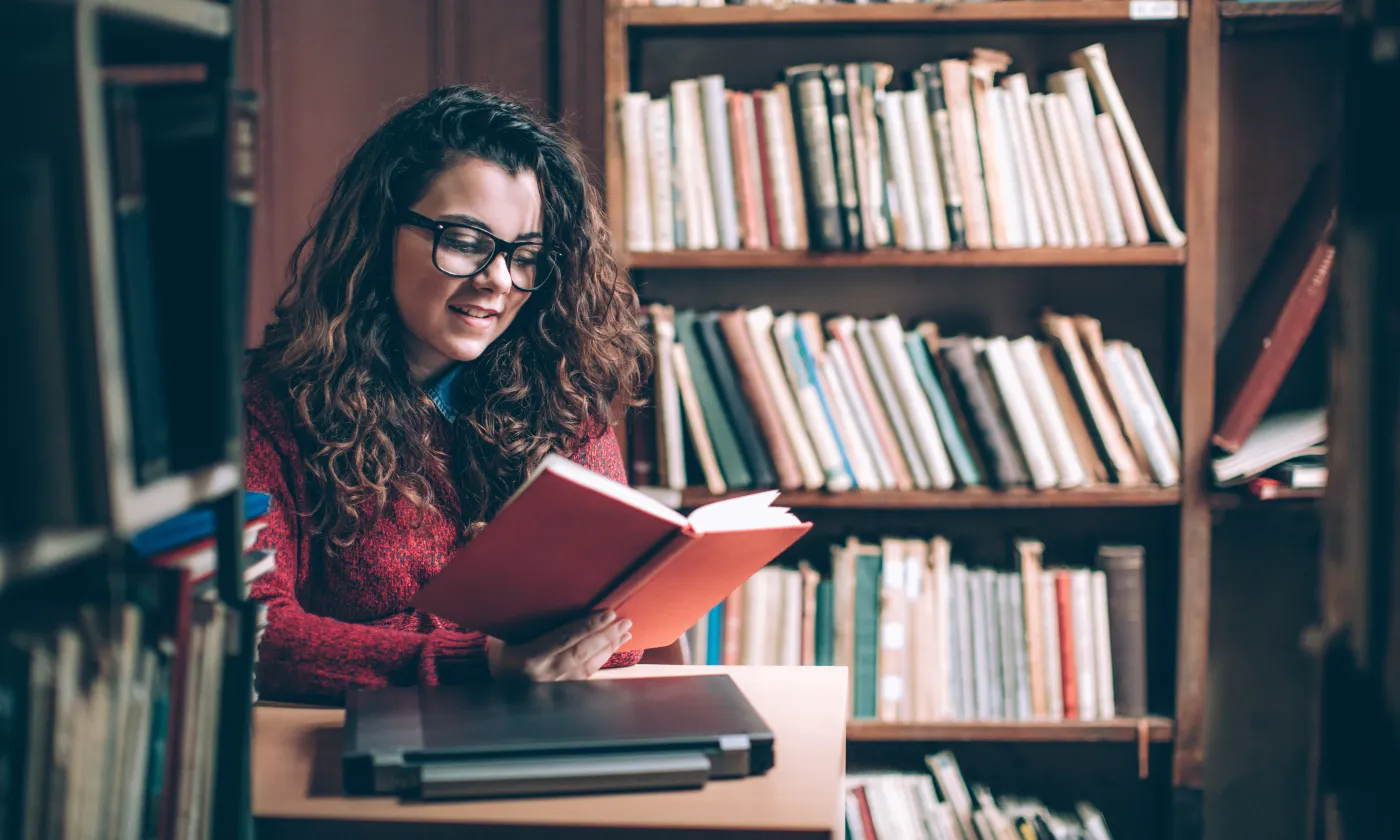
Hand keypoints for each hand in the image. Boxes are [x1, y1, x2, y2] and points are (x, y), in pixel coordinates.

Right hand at [487, 609, 632, 681]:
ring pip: (589, 666)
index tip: (608, 613)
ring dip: (609, 647)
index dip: (588, 626)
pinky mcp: (563, 692)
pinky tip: (612, 648)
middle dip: (606, 636)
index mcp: (529, 657)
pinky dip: (602, 660)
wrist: (494, 686)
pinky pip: (587, 675)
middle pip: (582, 653)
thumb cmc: (499, 653)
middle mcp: (545, 674)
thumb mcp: (503, 637)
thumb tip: (546, 595)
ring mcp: (555, 686)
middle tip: (625, 621)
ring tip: (625, 632)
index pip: (564, 639)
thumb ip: (526, 622)